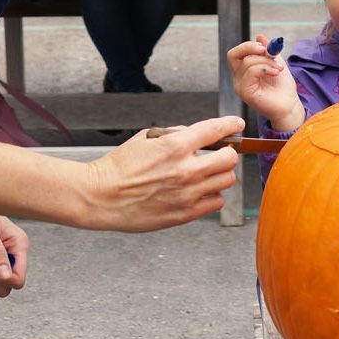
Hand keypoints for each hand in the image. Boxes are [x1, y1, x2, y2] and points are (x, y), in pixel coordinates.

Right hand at [81, 116, 243, 231]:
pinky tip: (198, 191)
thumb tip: (195, 135)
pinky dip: (211, 195)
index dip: (230, 125)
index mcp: (175, 146)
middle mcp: (186, 169)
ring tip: (206, 174)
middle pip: (230, 159)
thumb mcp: (145, 138)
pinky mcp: (185, 214)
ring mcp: (187, 194)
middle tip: (219, 154)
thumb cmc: (119, 167)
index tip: (236, 125)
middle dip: (226, 153)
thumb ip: (175, 134)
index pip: (216, 130)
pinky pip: (215, 202)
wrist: (102, 196)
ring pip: (226, 181)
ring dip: (219, 175)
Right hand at [227, 36, 302, 130]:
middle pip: (233, 55)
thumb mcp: (276, 63)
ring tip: (279, 68)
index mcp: (243, 71)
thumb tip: (260, 36)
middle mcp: (238, 78)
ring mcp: (240, 86)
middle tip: (265, 49)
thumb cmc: (282, 88)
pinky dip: (265, 68)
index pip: (236, 53)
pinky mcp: (245, 93)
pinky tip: (275, 73)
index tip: (265, 46)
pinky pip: (251, 72)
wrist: (290, 106)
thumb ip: (268, 50)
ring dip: (266, 61)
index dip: (248, 45)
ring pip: (247, 62)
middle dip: (249, 47)